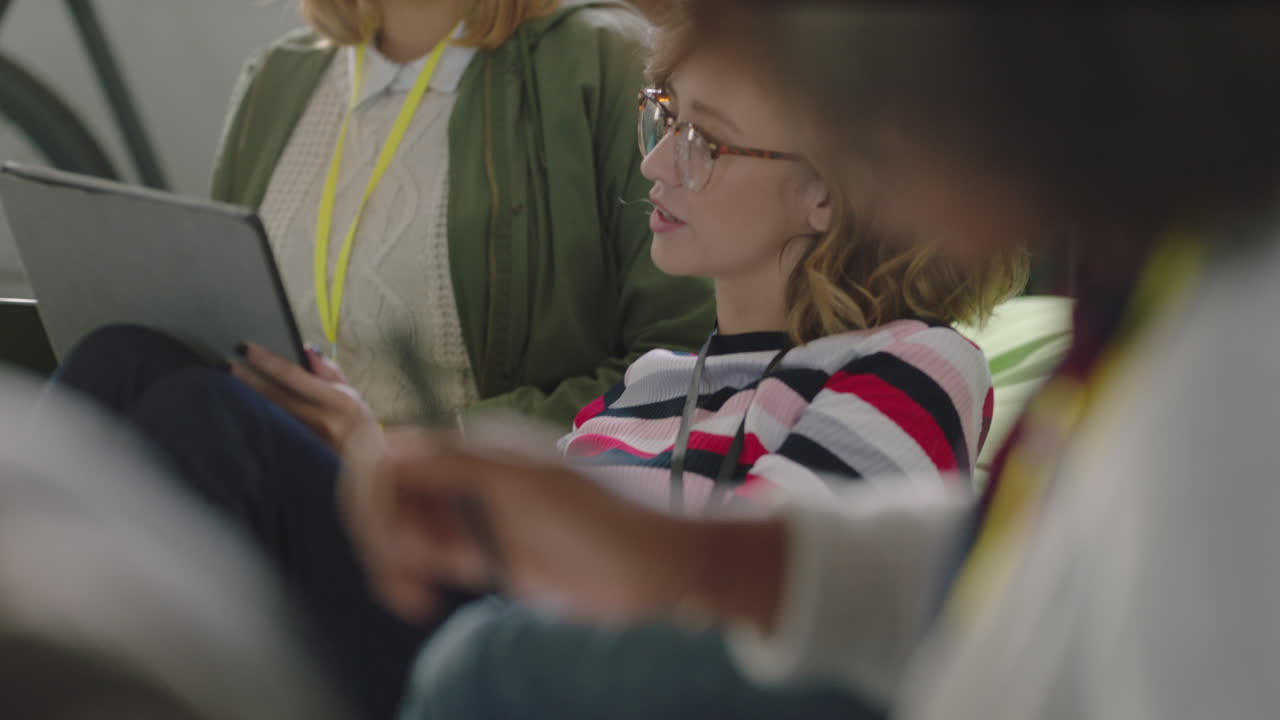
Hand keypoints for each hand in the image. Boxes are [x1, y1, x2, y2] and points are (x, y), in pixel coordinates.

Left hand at [231, 343, 378, 454]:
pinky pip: (274, 434)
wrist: (374, 469)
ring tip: (227, 385)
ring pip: (271, 416)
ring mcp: (310, 442)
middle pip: (275, 396)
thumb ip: (329, 372)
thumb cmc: (361, 428)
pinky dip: (256, 421)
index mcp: (339, 400)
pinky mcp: (301, 456)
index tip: (245, 348)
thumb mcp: (353, 395)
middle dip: (248, 379)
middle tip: (225, 365)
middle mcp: (323, 421)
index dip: (267, 360)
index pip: (294, 375)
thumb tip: (306, 350)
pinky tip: (241, 412)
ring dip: (248, 400)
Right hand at [345, 424, 710, 624]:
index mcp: (476, 446)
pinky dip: (407, 577)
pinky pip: (425, 560)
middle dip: (380, 531)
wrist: (654, 569)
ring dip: (391, 560)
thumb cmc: (602, 520)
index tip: (386, 535)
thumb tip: (383, 448)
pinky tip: (419, 600)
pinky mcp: (486, 556)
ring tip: (415, 595)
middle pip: (391, 495)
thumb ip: (454, 465)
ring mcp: (476, 516)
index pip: (395, 456)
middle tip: (402, 573)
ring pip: (403, 529)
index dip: (374, 492)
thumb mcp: (525, 485)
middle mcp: (469, 476)